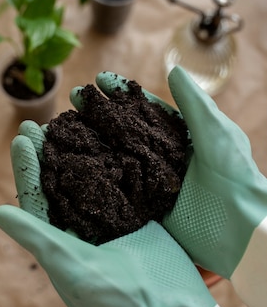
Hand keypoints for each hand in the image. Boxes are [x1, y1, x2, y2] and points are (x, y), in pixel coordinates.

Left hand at [0, 122, 215, 306]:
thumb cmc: (116, 301)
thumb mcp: (71, 268)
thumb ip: (37, 238)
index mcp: (61, 242)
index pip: (37, 199)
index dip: (27, 168)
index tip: (21, 138)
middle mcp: (82, 229)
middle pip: (59, 184)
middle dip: (47, 153)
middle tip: (37, 123)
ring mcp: (110, 221)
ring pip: (88, 178)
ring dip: (77, 151)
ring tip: (67, 121)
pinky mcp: (137, 215)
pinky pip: (120, 182)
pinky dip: (111, 159)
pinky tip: (106, 135)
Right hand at [80, 66, 266, 278]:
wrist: (242, 236)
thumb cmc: (235, 181)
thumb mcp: (217, 135)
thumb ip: (194, 104)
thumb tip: (174, 70)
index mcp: (180, 136)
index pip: (144, 108)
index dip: (121, 94)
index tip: (98, 79)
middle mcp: (163, 157)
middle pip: (124, 130)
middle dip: (98, 112)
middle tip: (73, 98)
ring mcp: (152, 183)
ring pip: (116, 156)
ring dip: (90, 141)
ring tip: (64, 125)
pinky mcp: (145, 208)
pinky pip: (116, 188)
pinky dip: (94, 177)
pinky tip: (71, 165)